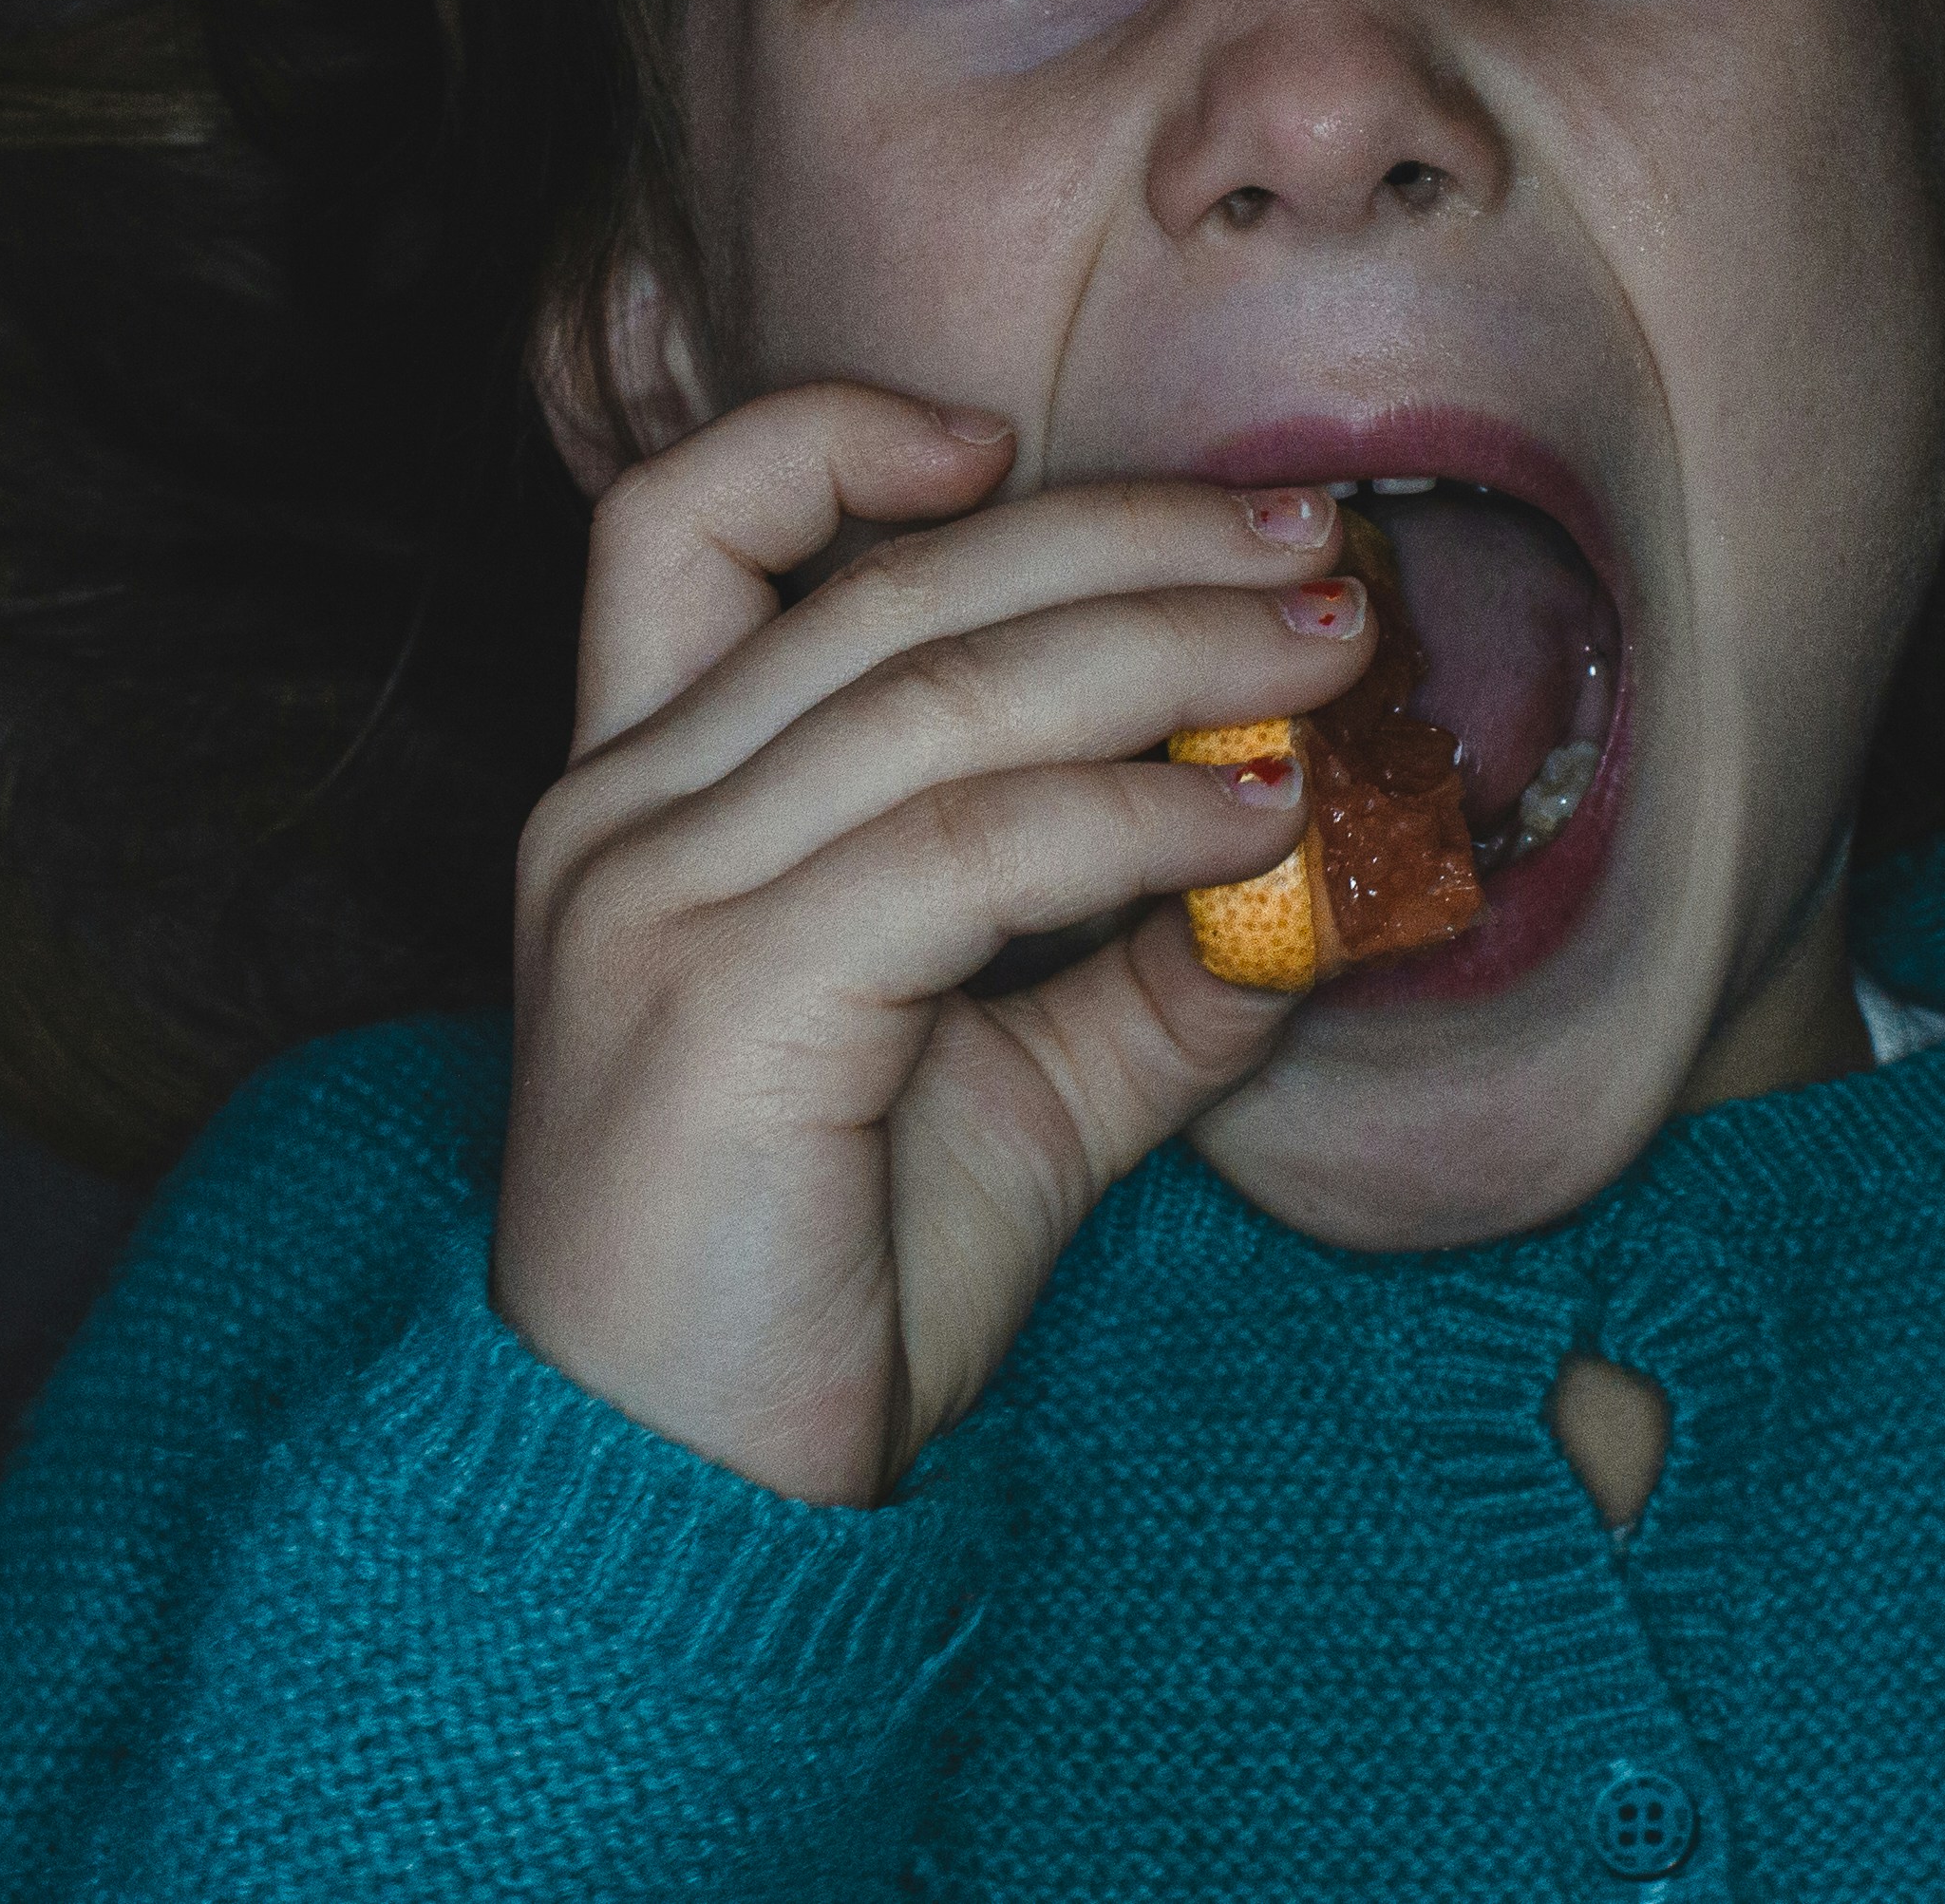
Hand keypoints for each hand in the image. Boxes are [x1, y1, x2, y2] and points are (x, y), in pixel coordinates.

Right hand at [490, 383, 1372, 1507]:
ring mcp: (650, 898)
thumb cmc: (815, 1293)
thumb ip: (1137, 971)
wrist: (674, 1506)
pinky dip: (1134, 811)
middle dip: (1124, 536)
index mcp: (635, 800)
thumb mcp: (1010, 1093)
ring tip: (1331, 657)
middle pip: (884, 584)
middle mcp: (614, 817)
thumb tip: (1321, 875)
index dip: (836, 437)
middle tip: (1315, 542)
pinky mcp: (722, 997)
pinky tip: (1254, 818)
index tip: (1013, 443)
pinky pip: (969, 845)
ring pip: (938, 687)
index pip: (679, 524)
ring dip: (1169, 648)